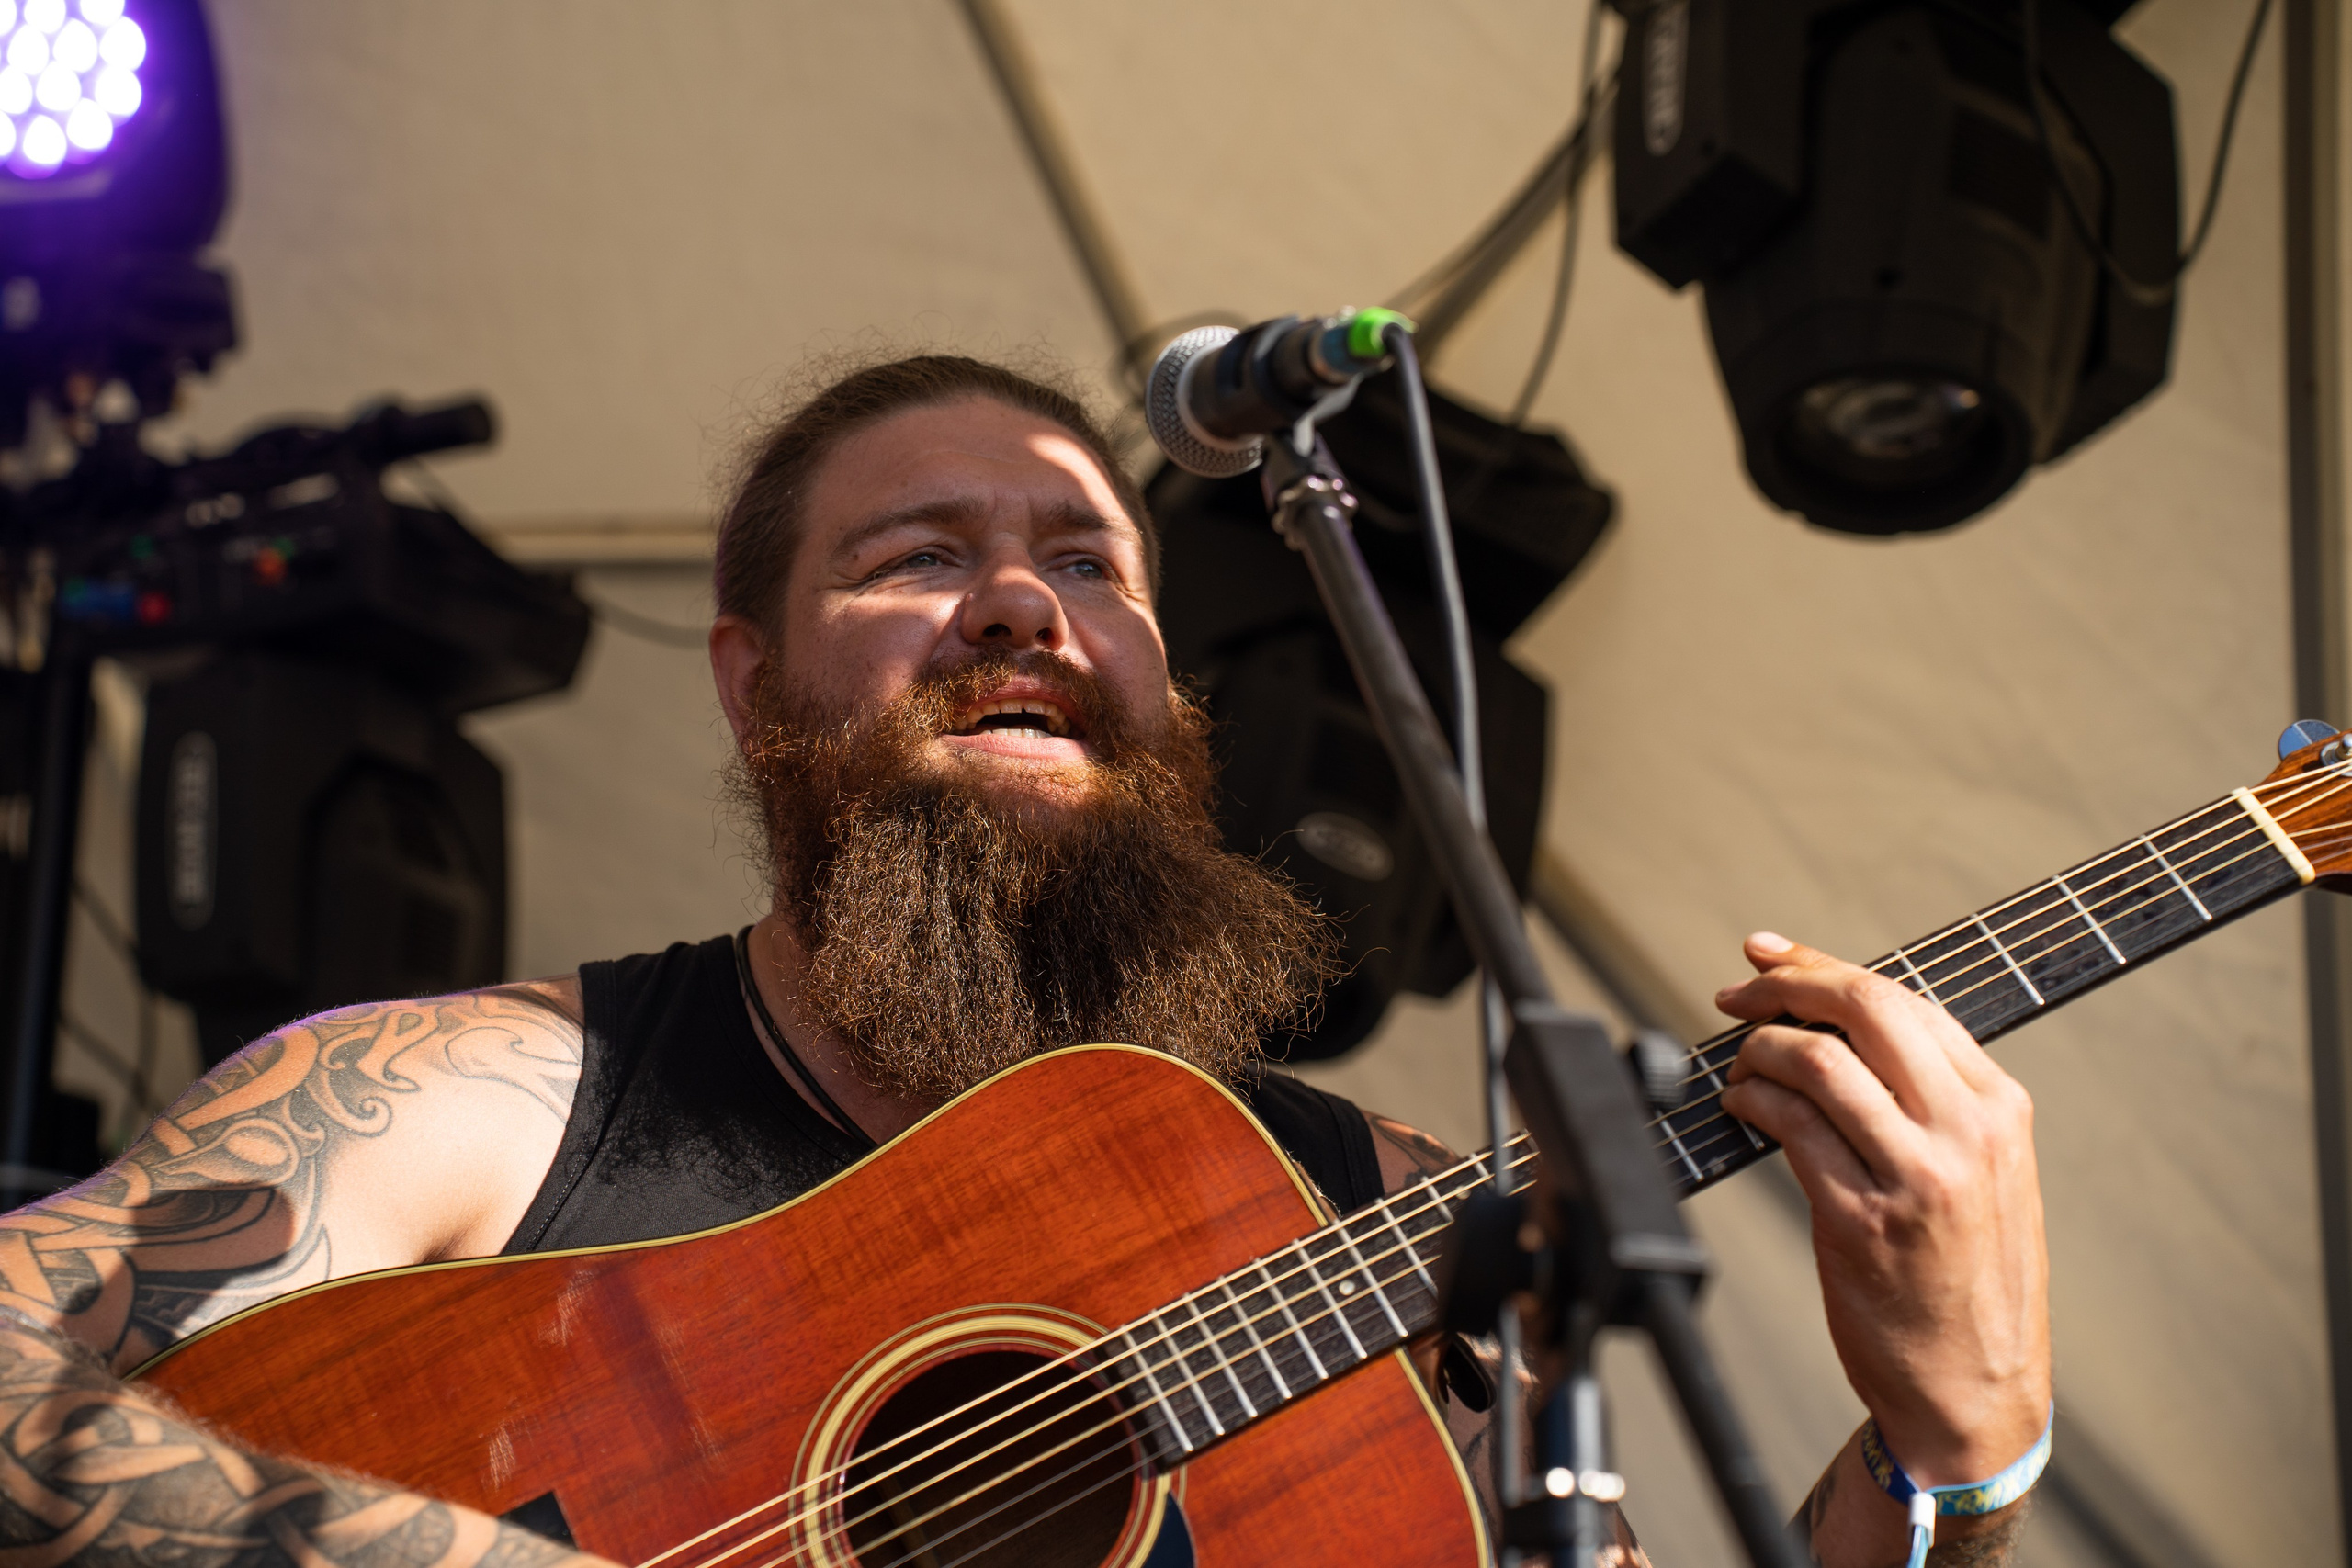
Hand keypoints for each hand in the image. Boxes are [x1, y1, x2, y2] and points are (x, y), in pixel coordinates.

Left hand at [1715, 933, 2049, 1487]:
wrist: (1976, 1389)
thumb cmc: (1967, 1278)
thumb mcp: (1986, 1174)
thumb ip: (1934, 1101)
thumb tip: (1841, 1027)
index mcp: (1999, 1110)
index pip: (1905, 1001)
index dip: (1823, 966)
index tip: (1769, 955)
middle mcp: (1965, 1133)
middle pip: (1864, 1009)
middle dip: (1785, 986)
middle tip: (1738, 993)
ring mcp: (1914, 1176)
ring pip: (1817, 1063)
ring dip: (1758, 1050)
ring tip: (1738, 1065)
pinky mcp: (1859, 1221)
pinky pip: (1790, 1129)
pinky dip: (1751, 1103)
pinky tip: (1740, 1108)